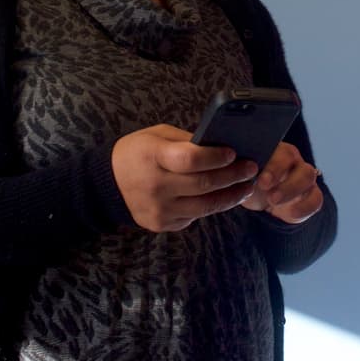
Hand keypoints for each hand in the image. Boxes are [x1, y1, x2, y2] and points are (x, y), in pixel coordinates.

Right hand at [112, 124, 257, 231]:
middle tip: (251, 169)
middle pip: (203, 185)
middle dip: (233, 177)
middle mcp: (156, 186)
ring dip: (230, 197)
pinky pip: (194, 217)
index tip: (234, 153)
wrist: (108, 183)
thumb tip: (220, 146)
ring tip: (246, 187)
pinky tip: (222, 197)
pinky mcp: (161, 224)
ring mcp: (159, 209)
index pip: (190, 160)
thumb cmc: (137, 152)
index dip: (215, 158)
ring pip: (204, 206)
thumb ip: (186, 141)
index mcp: (153, 157)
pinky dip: (210, 207)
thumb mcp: (157, 135)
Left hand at [240, 141, 322, 223]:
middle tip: (266, 191)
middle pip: (295, 161)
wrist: (259, 197)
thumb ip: (236, 166)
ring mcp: (304, 176)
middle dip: (283, 179)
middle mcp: (293, 159)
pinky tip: (290, 214)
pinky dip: (305, 207)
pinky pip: (316, 199)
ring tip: (273, 202)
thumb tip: (226, 161)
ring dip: (291, 189)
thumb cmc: (246, 179)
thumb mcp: (239, 173)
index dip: (273, 166)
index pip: (281, 152)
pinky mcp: (311, 195)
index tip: (261, 181)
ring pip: (308, 177)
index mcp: (276, 149)